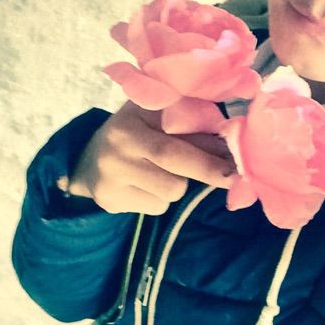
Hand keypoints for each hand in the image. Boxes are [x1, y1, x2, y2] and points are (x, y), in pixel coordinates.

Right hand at [58, 101, 235, 214]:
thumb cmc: (137, 133)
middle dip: (210, 170)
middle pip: (174, 163)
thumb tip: (232, 141)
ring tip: (161, 172)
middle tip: (234, 176)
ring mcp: (111, 175)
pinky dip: (160, 199)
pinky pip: (156, 206)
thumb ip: (189, 125)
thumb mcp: (156, 118)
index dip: (210, 147)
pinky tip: (145, 186)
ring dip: (177, 184)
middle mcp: (118, 144)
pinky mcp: (110, 200)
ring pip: (171, 190)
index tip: (238, 155)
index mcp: (133, 118)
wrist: (87, 160)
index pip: (177, 134)